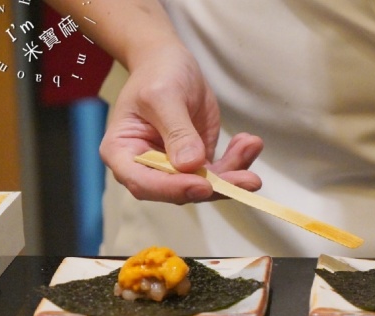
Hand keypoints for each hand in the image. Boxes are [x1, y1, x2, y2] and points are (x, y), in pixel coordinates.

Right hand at [99, 44, 263, 203]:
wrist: (171, 64)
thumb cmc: (156, 74)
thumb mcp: (163, 95)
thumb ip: (176, 130)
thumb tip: (190, 164)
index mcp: (122, 153)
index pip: (144, 183)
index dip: (174, 188)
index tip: (203, 184)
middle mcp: (147, 170)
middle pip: (181, 191)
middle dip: (217, 187)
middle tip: (247, 180)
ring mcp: (174, 171)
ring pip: (206, 187)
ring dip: (234, 174)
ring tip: (252, 147)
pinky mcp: (198, 166)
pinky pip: (221, 174)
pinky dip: (239, 162)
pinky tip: (250, 143)